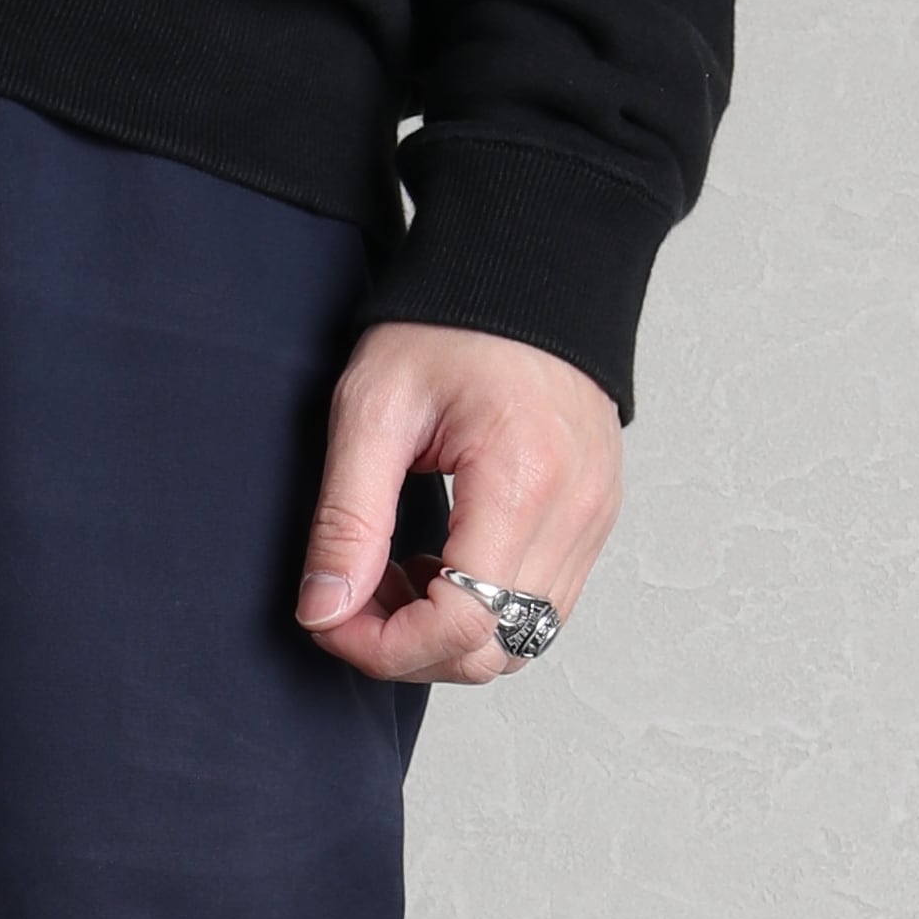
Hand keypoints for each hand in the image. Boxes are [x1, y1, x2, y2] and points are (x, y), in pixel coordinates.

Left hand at [293, 325, 621, 686]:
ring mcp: (594, 519)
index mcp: (524, 482)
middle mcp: (576, 511)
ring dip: (442, 632)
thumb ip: (347, 520)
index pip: (461, 625)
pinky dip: (478, 609)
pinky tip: (433, 563)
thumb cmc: (452, 323)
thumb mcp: (373, 409)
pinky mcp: (593, 520)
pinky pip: (537, 607)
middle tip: (350, 599)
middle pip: (492, 651)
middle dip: (408, 649)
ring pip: (518, 641)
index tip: (331, 618)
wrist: (529, 267)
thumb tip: (324, 611)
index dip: (384, 648)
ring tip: (390, 574)